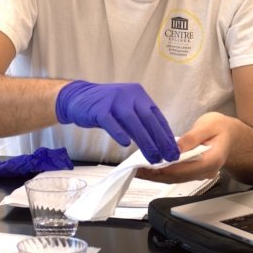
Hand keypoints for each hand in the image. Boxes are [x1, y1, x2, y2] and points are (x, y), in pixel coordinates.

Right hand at [56, 81, 178, 163]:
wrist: (78, 97)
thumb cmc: (105, 106)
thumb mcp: (126, 109)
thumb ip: (140, 121)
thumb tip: (158, 140)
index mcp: (138, 94)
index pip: (157, 116)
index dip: (166, 133)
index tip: (174, 149)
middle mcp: (129, 95)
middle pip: (148, 119)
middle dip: (160, 140)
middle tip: (168, 156)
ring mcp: (114, 100)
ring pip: (133, 122)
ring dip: (145, 141)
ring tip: (153, 157)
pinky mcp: (99, 109)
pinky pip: (111, 123)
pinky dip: (120, 133)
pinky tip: (126, 145)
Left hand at [137, 112, 229, 183]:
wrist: (231, 135)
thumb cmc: (221, 127)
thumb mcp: (209, 125)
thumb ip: (193, 137)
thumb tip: (176, 148)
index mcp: (213, 160)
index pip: (186, 169)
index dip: (167, 169)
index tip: (150, 166)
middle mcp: (207, 171)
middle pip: (179, 177)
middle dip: (157, 174)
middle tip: (138, 169)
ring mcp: (201, 174)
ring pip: (177, 179)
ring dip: (157, 176)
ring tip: (139, 170)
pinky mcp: (195, 172)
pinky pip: (178, 175)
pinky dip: (163, 173)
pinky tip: (151, 169)